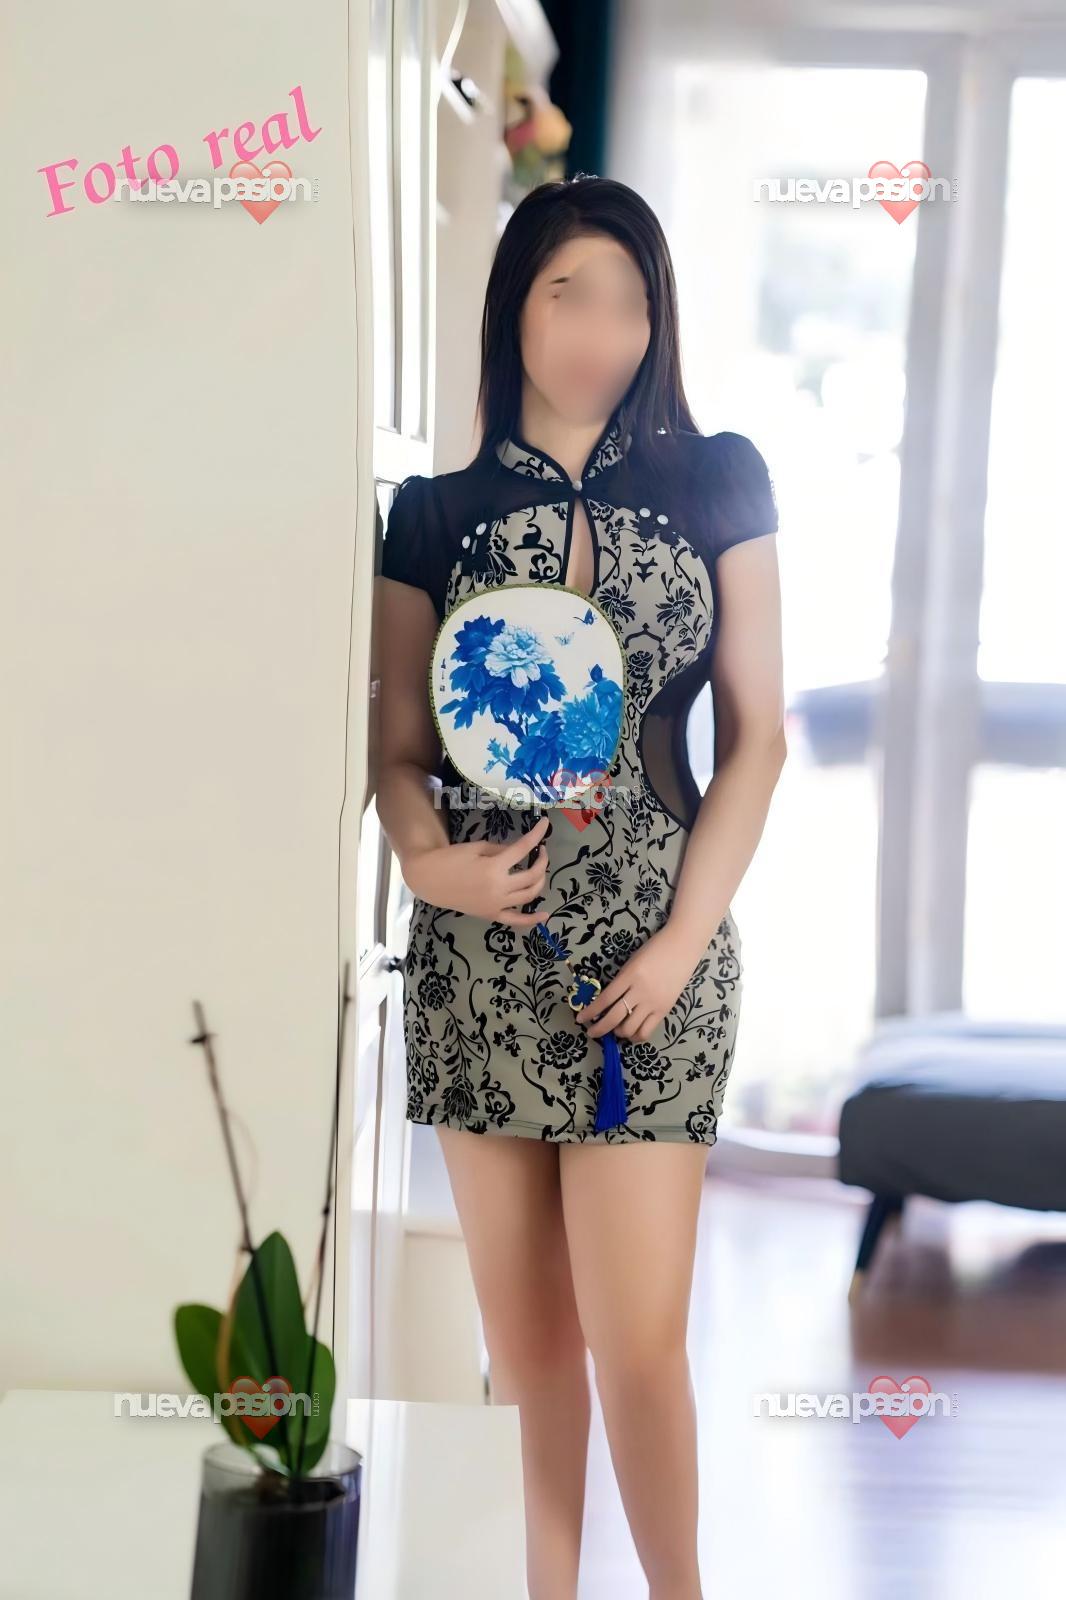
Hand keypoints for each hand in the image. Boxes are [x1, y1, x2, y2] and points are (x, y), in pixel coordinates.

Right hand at [401, 814, 549, 926]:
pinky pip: (516, 920)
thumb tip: (519, 851)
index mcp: (494, 867)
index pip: (523, 848)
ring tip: (538, 871)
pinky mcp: (491, 915)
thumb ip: (501, 849)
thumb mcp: (477, 847)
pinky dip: (532, 920)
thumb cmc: (450, 859)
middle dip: (542, 861)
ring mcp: (497, 904)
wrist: (430, 880)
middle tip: (541, 851)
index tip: (545, 824)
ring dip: (540, 881)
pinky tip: (545, 915)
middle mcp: (499, 888)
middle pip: (532, 875)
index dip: (537, 834)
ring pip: (529, 895)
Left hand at [573, 923, 705, 1042]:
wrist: (682, 946)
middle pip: (614, 1018)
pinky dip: (635, 1036)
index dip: (591, 1011)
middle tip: (592, 1031)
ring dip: (617, 1032)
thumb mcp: (632, 962)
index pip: (605, 999)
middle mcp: (641, 992)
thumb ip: (621, 982)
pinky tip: (630, 1031)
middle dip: (599, 1028)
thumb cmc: (655, 950)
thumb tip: (607, 1002)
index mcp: (630, 976)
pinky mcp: (665, 1010)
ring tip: (614, 1028)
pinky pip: (647, 1031)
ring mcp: (654, 1003)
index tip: (580, 1018)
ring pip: (630, 1029)